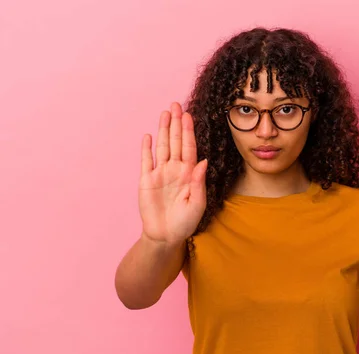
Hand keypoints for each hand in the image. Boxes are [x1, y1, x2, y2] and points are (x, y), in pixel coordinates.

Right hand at [138, 102, 207, 244]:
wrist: (165, 236)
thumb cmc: (186, 222)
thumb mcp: (197, 203)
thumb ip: (199, 182)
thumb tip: (204, 161)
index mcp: (189, 174)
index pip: (189, 148)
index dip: (189, 131)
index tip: (189, 115)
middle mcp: (175, 170)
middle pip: (176, 142)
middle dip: (176, 123)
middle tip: (176, 104)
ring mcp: (160, 174)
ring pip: (162, 146)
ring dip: (163, 130)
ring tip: (165, 113)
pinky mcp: (146, 181)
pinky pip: (146, 161)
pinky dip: (146, 148)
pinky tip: (148, 135)